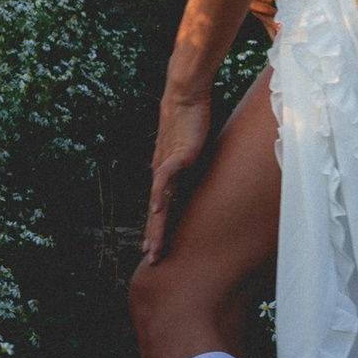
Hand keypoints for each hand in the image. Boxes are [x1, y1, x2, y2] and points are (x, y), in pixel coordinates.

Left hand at [139, 81, 215, 268]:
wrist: (185, 97)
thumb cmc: (191, 122)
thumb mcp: (194, 152)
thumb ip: (195, 167)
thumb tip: (205, 177)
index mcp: (166, 176)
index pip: (160, 208)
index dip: (157, 229)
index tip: (154, 250)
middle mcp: (162, 174)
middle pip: (157, 212)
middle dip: (155, 237)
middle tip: (152, 260)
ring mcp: (166, 165)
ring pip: (158, 201)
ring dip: (155, 225)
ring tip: (153, 246)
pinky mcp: (175, 154)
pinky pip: (165, 177)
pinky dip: (161, 194)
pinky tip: (158, 209)